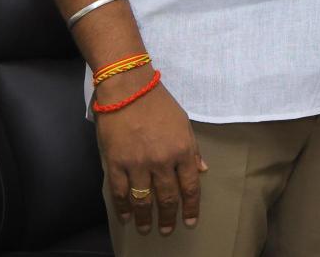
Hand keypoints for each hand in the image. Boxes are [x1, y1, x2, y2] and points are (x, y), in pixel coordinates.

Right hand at [96, 71, 202, 235]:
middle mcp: (162, 161)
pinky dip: (123, 208)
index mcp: (182, 150)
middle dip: (168, 217)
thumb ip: (193, 149)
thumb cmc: (159, 103)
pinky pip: (120, 192)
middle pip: (167, 197)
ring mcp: (138, 164)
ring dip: (145, 218)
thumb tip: (203, 170)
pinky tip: (125, 217)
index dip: (191, 207)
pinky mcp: (116, 163)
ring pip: (142, 200)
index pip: (190, 186)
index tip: (190, 221)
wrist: (128, 88)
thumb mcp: (184, 123)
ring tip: (146, 229)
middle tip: (167, 230)